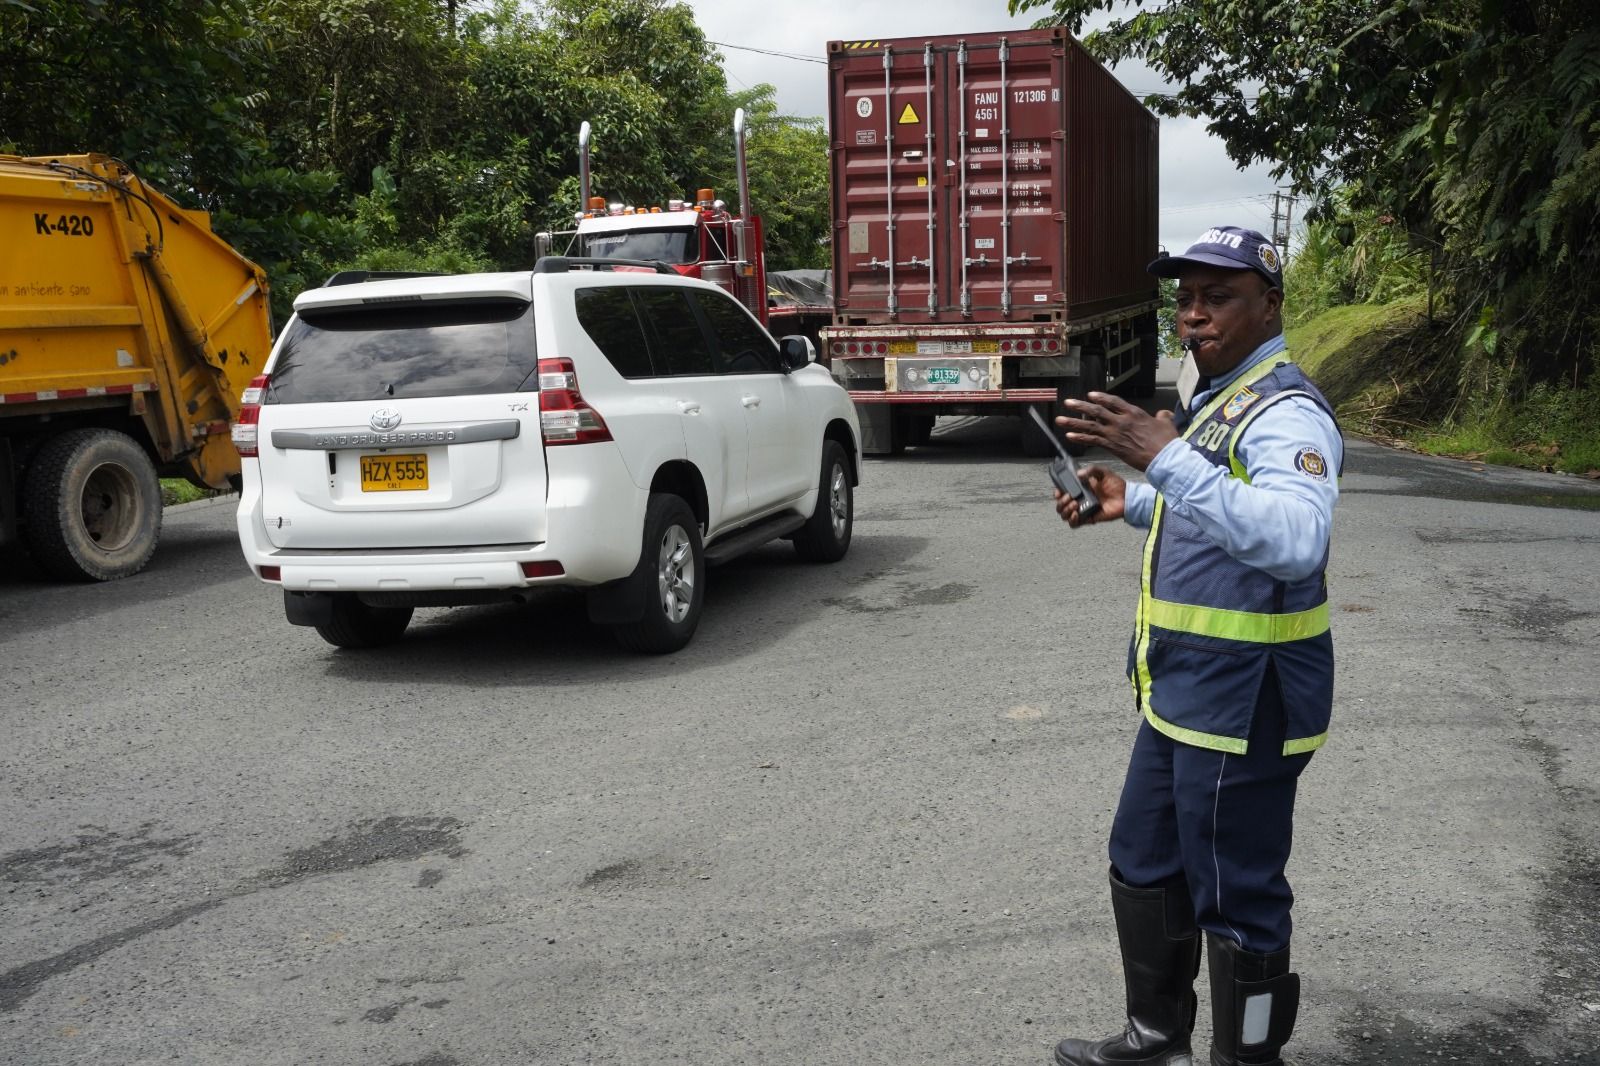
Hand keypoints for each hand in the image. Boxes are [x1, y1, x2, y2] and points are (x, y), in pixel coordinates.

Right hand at [1054, 466, 1125, 527]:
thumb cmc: (1116, 485)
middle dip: (1061, 502)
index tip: (1059, 491)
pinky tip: (1076, 514)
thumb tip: (1079, 474)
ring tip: (1075, 504)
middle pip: (1060, 505)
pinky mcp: (1088, 519)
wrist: (1126, 497)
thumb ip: (1091, 470)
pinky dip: (1072, 520)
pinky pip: (1074, 524)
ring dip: (1065, 510)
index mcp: (1080, 489)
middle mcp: (1079, 500)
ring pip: (1064, 515)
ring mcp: (1083, 510)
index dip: (1057, 493)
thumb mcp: (1103, 472)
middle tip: (1069, 497)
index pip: (1062, 492)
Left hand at [1055, 392, 1178, 471]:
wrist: (1164, 457)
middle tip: (1067, 403)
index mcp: (1134, 413)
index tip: (1090, 395)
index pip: (1114, 402)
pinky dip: (1080, 437)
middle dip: (1080, 406)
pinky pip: (1092, 440)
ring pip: (1090, 425)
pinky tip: (1069, 436)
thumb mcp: (1166, 423)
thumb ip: (1162, 417)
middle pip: (1097, 411)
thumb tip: (1163, 414)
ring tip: (1059, 419)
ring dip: (1073, 422)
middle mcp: (1122, 420)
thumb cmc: (1167, 442)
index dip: (1101, 398)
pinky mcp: (1112, 446)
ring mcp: (1115, 433)